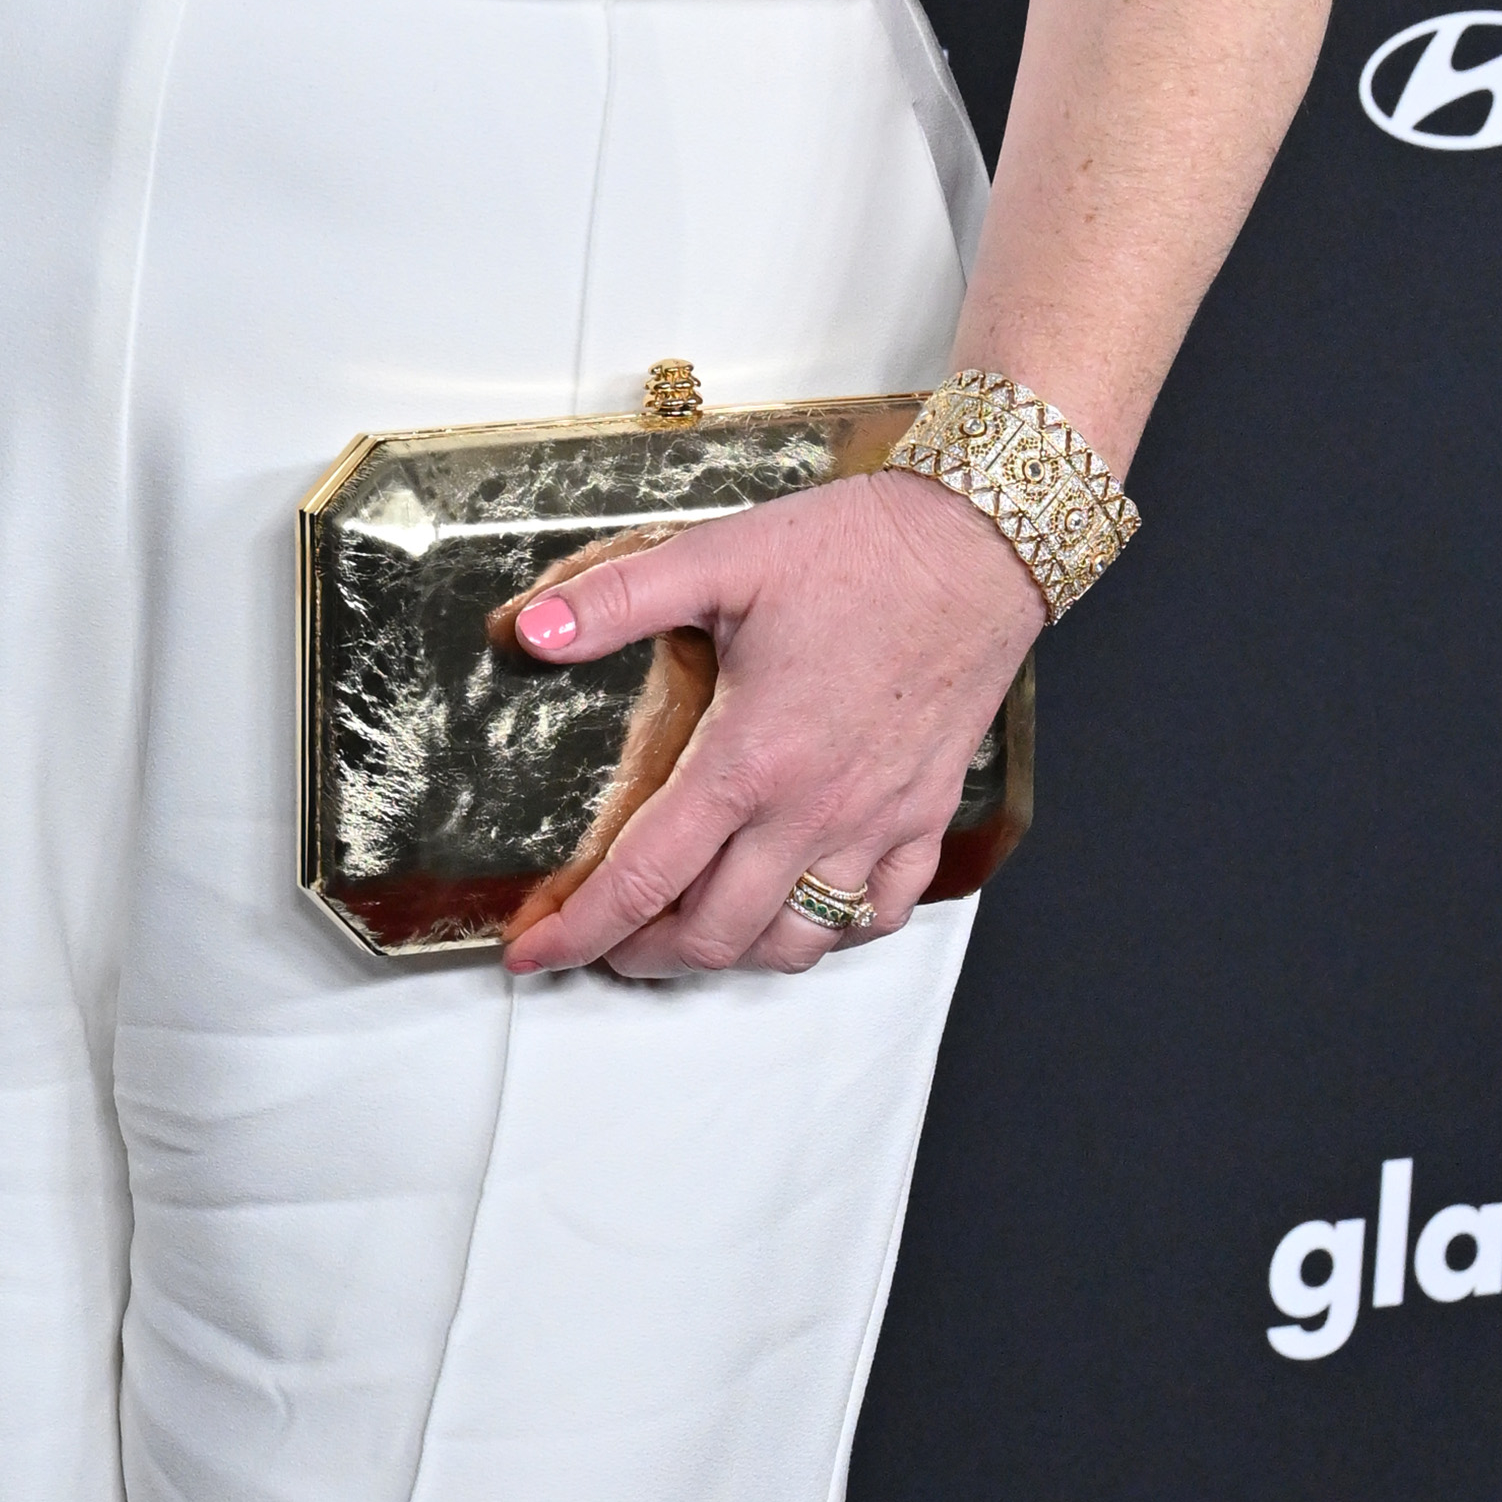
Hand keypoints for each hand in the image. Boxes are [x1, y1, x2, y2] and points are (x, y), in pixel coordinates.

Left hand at [497, 467, 1043, 981]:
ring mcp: (875, 823)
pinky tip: (799, 911)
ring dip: (734, 954)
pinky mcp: (925, 817)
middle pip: (716, 933)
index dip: (580, 927)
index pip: (645, 875)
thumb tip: (529, 632)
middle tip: (603, 941)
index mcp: (748, 757)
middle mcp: (812, 810)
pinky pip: (881, 915)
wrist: (972, 548)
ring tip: (687, 935)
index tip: (532, 953)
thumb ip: (613, 599)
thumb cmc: (852, 551)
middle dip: (644, 954)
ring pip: (798, 942)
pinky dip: (833, 933)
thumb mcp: (715, 558)